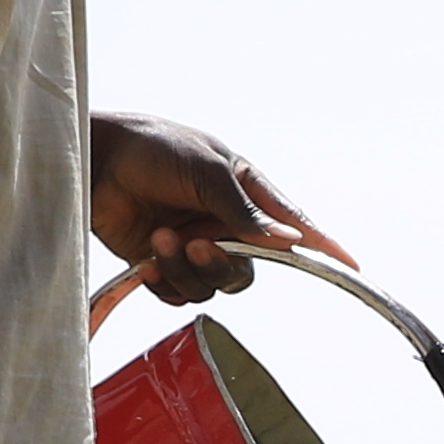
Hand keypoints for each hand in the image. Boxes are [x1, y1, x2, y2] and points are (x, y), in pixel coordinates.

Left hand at [91, 112, 349, 304]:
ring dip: (186, 268)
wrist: (92, 164)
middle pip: (249, 269)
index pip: (293, 226)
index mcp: (245, 191)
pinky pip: (180, 293)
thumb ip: (245, 210)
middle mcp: (224, 223)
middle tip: (195, 243)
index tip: (351, 265)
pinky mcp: (163, 265)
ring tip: (160, 238)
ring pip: (213, 285)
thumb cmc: (150, 150)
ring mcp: (194, 245)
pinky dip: (165, 281)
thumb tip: (289, 241)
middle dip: (223, 263)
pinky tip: (147, 257)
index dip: (323, 247)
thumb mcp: (204, 171)